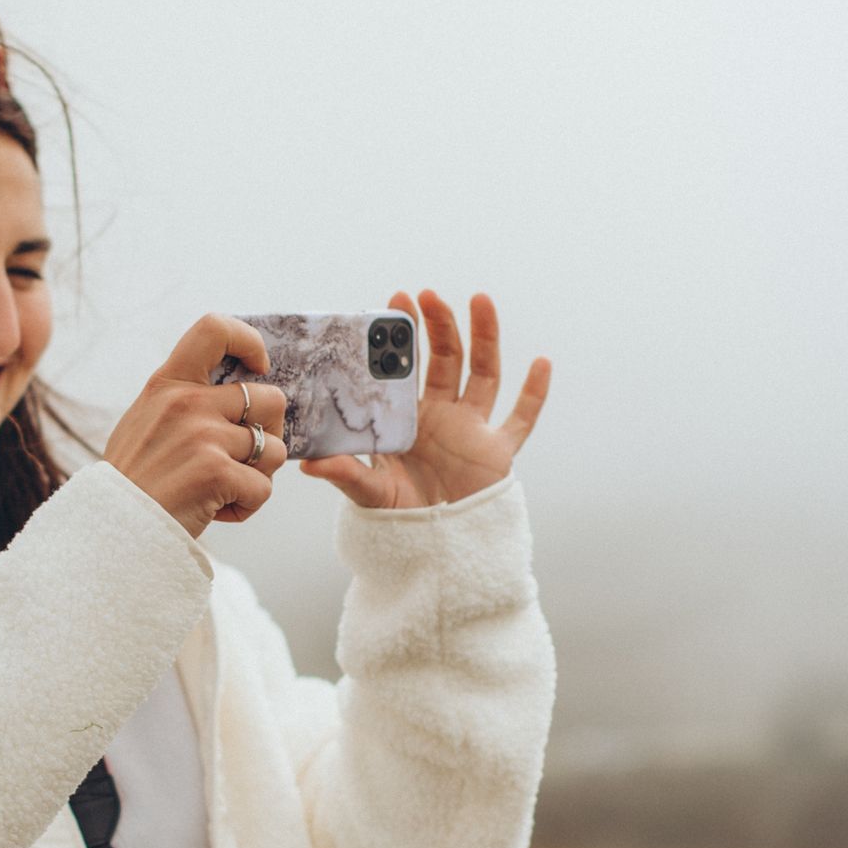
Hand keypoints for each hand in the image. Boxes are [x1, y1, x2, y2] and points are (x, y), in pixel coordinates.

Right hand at [104, 314, 290, 538]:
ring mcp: (203, 436)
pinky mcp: (216, 473)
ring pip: (273, 449)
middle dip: (269, 432)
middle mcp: (187, 403)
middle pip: (271, 399)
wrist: (110, 529)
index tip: (258, 368)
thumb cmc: (132, 482)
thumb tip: (232, 391)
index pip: (214, 329)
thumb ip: (181, 402)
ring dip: (258, 475)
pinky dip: (247, 506)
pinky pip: (263, 488)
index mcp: (168, 384)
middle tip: (245, 456)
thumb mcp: (144, 422)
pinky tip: (217, 511)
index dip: (249, 342)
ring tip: (225, 490)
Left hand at [301, 289, 550, 508]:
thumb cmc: (398, 520)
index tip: (395, 303)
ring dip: (484, 337)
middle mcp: (442, 416)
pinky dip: (535, 392)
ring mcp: (473, 429)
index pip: (407, 368)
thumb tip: (305, 465)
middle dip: (438, 326)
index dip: (404, 337)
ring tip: (480, 300)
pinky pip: (522, 418)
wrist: (435, 552)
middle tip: (427, 295)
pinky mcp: (500, 452)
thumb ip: (344, 474)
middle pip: (445, 360)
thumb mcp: (369, 494)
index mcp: (408, 418)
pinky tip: (542, 362)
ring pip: (483, 373)